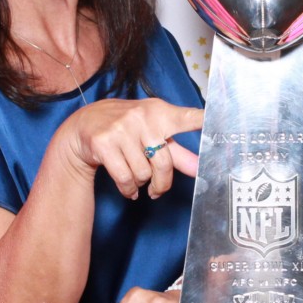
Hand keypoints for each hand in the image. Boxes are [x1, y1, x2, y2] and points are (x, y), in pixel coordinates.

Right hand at [59, 97, 202, 199]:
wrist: (84, 126)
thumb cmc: (126, 129)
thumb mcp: (153, 134)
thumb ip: (177, 152)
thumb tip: (199, 168)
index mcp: (160, 112)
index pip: (187, 117)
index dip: (203, 121)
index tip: (218, 120)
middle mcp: (142, 117)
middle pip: (164, 163)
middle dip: (161, 183)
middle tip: (157, 189)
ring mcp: (121, 129)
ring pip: (142, 174)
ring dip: (141, 183)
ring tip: (135, 177)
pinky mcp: (104, 143)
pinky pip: (125, 178)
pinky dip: (128, 189)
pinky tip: (127, 187)